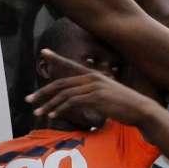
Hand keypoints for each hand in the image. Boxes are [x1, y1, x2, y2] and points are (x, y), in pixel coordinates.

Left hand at [28, 52, 160, 129]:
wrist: (140, 110)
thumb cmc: (124, 105)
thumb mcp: (106, 96)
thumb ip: (90, 95)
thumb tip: (77, 101)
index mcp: (93, 75)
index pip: (71, 64)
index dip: (56, 57)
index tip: (43, 52)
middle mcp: (92, 78)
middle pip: (61, 83)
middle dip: (42, 92)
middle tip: (28, 99)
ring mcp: (94, 87)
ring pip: (64, 94)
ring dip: (48, 105)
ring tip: (38, 112)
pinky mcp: (96, 98)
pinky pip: (72, 102)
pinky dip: (60, 109)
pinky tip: (53, 115)